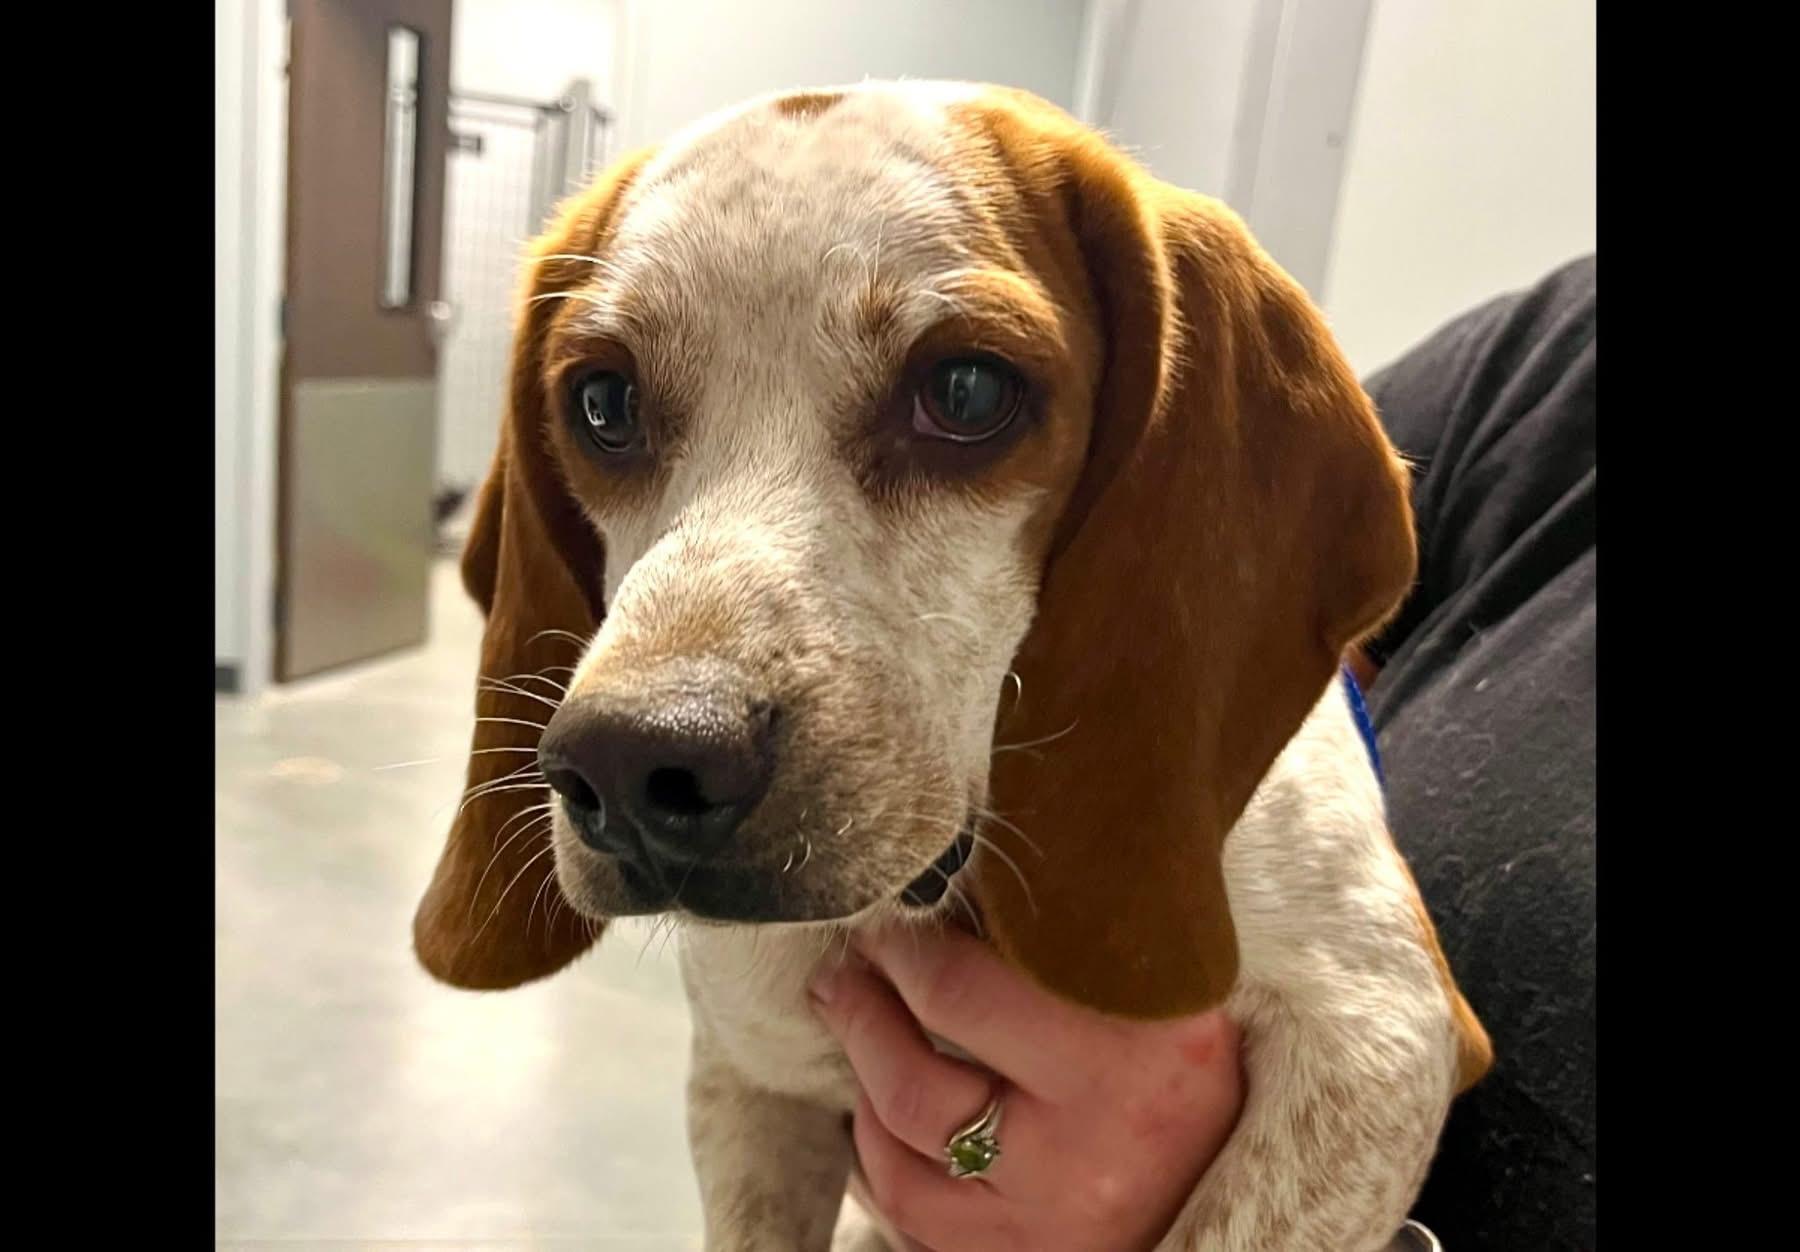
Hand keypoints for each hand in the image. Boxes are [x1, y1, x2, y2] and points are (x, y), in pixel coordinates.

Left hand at [809, 922, 1243, 1251]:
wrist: (1228, 1177)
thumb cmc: (1184, 1059)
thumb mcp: (1161, 984)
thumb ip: (1066, 935)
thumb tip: (950, 881)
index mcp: (1131, 1059)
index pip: (961, 996)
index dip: (901, 951)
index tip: (882, 922)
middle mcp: (1086, 1153)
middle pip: (913, 1085)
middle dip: (860, 1014)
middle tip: (844, 968)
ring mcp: (1049, 1223)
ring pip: (897, 1159)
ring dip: (861, 1081)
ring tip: (856, 1026)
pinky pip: (909, 1216)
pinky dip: (880, 1156)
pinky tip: (880, 1108)